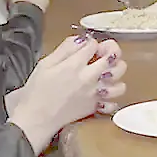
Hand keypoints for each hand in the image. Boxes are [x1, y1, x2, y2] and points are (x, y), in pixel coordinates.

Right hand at [6, 35, 119, 153]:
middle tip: (101, 54)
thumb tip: (81, 39)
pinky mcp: (95, 107)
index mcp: (75, 65)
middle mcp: (89, 78)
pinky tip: (103, 93)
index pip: (94, 44)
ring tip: (106, 73)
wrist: (37, 117)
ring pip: (120, 79)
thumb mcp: (45, 64)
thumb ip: (65, 49)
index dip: (91, 42)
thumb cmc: (37, 91)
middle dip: (110, 51)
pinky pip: (114, 102)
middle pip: (114, 57)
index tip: (86, 46)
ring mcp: (95, 93)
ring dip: (115, 74)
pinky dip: (111, 98)